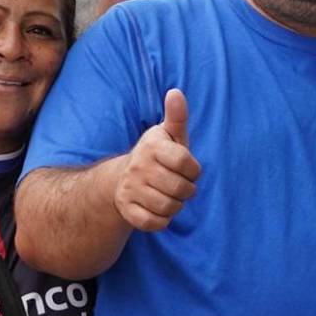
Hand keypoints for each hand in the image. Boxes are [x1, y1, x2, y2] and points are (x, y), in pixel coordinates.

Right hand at [113, 88, 201, 231]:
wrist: (122, 178)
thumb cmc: (157, 155)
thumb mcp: (169, 135)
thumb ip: (177, 116)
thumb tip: (176, 92)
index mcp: (152, 147)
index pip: (186, 163)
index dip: (194, 170)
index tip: (189, 169)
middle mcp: (138, 167)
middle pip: (181, 189)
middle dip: (187, 190)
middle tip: (181, 185)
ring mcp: (130, 189)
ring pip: (169, 207)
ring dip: (176, 206)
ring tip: (171, 196)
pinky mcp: (127, 209)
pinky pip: (154, 223)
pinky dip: (163, 220)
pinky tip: (160, 209)